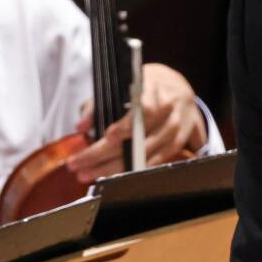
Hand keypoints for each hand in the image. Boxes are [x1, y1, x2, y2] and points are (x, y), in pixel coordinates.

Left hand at [67, 64, 208, 182]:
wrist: (178, 89)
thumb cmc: (143, 87)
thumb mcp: (120, 85)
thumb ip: (97, 104)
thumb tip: (81, 126)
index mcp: (153, 88)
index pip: (144, 108)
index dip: (127, 125)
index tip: (108, 136)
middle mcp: (169, 108)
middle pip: (140, 137)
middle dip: (106, 153)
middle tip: (80, 164)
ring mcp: (177, 126)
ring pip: (148, 153)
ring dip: (117, 168)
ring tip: (92, 174)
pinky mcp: (181, 141)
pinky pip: (159, 160)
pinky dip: (138, 168)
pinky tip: (118, 176)